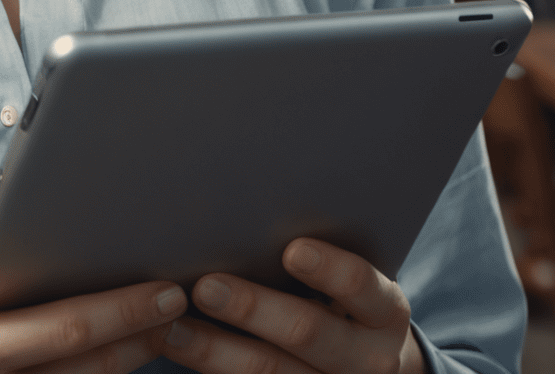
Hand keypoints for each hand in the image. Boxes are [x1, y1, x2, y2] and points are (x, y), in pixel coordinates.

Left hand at [155, 238, 424, 373]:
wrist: (371, 365)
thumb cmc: (348, 299)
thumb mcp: (354, 280)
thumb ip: (318, 250)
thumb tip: (255, 198)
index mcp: (384, 311)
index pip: (360, 286)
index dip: (329, 269)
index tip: (291, 249)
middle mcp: (368, 358)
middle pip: (307, 333)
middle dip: (252, 309)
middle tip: (206, 285)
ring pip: (269, 372)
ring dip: (213, 349)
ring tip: (170, 325)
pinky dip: (210, 366)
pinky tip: (175, 344)